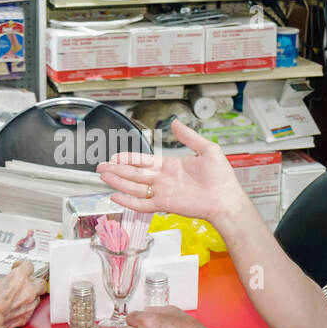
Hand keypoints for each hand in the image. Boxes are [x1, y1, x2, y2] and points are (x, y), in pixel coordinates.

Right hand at [0, 261, 47, 327]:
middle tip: (26, 281)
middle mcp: (28, 290)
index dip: (22, 265)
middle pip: (41, 281)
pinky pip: (31, 310)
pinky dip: (25, 308)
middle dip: (35, 280)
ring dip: (32, 294)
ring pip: (38, 297)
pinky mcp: (26, 317)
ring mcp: (29, 305)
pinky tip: (17, 307)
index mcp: (19, 277)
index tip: (17, 267)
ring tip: (22, 294)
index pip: (29, 265)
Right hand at [96, 120, 245, 226]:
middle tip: (101, 167)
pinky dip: (128, 201)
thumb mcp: (207, 149)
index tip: (115, 156)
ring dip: (118, 181)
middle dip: (116, 170)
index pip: (144, 160)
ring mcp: (163, 192)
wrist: (225, 198)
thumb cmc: (221, 177)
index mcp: (170, 165)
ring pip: (134, 186)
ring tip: (103, 176)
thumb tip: (176, 122)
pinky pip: (142, 203)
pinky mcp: (165, 204)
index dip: (128, 158)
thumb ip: (189, 136)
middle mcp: (163, 179)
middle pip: (134, 173)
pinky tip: (116, 196)